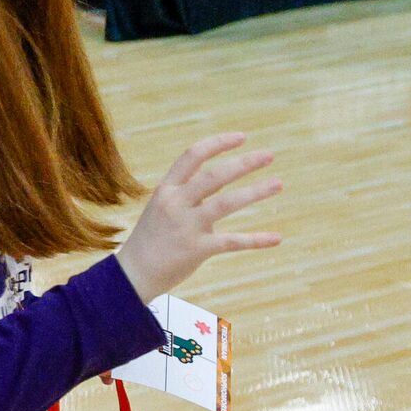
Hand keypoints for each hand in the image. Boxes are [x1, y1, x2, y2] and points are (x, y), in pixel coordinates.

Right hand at [116, 133, 282, 302]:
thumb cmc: (152, 238)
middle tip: (269, 155)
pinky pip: (232, 241)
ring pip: (226, 203)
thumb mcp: (162, 206)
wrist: (133, 274)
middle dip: (243, 163)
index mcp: (167, 189)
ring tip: (278, 183)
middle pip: (214, 176)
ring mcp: (186, 226)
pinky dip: (256, 240)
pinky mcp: (197, 249)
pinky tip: (276, 238)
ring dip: (255, 192)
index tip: (242, 137)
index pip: (193, 156)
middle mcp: (176, 203)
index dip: (218, 144)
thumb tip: (220, 180)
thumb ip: (189, 192)